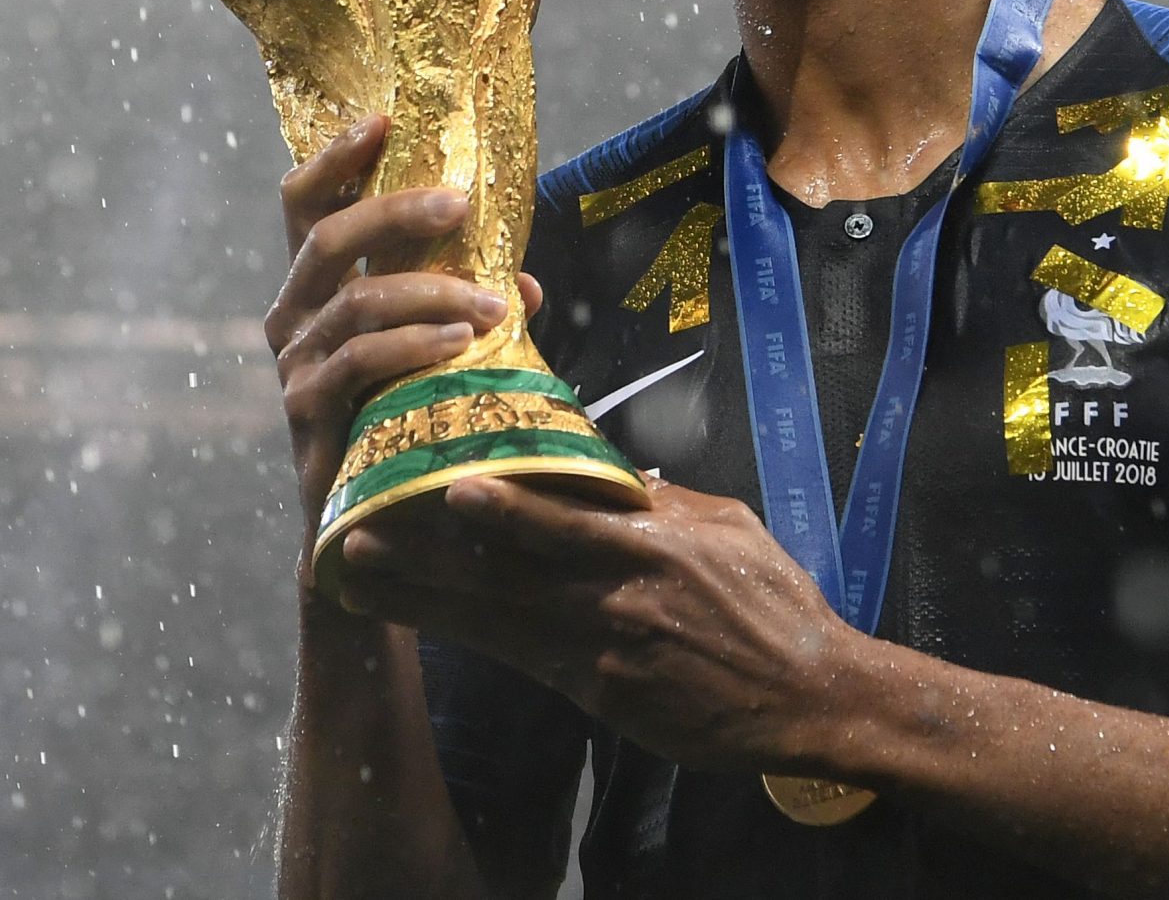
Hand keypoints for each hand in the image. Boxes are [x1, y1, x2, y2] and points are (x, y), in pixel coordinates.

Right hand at [265, 115, 538, 582]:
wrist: (373, 518)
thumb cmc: (406, 415)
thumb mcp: (442, 347)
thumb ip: (473, 307)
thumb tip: (531, 283)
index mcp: (317, 285)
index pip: (305, 204)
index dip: (334, 158)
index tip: (380, 120)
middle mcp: (294, 315)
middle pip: (327, 238)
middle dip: (395, 211)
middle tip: (458, 203)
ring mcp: (296, 364)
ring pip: (354, 299)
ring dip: (430, 291)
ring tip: (492, 302)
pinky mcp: (308, 412)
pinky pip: (359, 362)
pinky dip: (414, 345)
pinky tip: (462, 344)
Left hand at [338, 475, 869, 773]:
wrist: (808, 695)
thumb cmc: (775, 605)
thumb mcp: (730, 528)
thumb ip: (665, 502)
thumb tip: (612, 474)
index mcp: (655, 544)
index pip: (564, 517)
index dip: (502, 506)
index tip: (446, 484)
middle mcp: (618, 595)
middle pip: (508, 571)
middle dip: (430, 553)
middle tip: (360, 530)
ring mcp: (604, 648)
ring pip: (499, 618)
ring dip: (427, 596)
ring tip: (365, 573)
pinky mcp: (601, 693)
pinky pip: (524, 658)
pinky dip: (472, 637)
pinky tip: (429, 624)